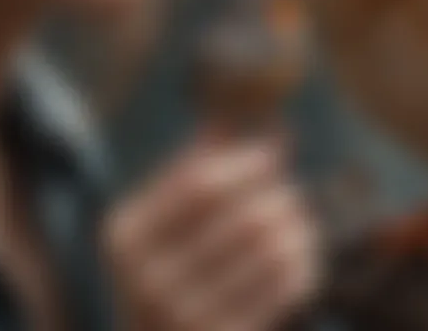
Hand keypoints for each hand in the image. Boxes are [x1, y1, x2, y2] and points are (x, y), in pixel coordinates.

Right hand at [103, 133, 319, 330]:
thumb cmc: (169, 268)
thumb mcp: (164, 219)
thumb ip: (193, 167)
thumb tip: (230, 117)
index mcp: (125, 235)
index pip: (201, 183)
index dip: (246, 161)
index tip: (275, 150)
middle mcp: (145, 280)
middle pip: (243, 218)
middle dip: (278, 197)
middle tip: (292, 194)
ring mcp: (181, 318)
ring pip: (270, 253)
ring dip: (296, 229)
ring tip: (299, 222)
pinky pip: (283, 289)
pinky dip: (302, 263)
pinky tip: (300, 256)